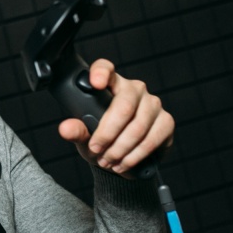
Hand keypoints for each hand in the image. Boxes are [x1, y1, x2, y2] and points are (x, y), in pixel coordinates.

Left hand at [57, 59, 173, 176]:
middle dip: (108, 133)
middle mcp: (135, 89)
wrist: (123, 159)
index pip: (106, 68)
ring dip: (120, 149)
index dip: (101, 72)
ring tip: (107, 161)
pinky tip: (122, 163)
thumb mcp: (86, 136)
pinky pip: (151, 140)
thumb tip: (65, 128)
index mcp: (112, 84)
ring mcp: (153, 104)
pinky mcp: (166, 122)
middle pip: (124, 106)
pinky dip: (134, 156)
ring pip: (137, 127)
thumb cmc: (103, 139)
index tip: (95, 83)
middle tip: (96, 149)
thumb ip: (76, 130)